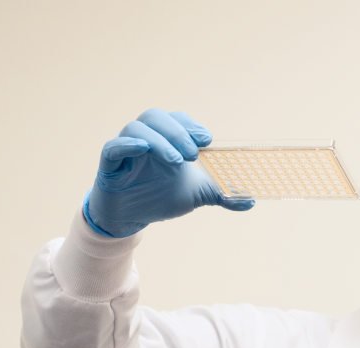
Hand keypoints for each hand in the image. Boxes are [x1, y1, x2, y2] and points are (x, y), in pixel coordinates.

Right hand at [83, 109, 254, 237]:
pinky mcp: (108, 165)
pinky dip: (127, 145)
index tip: (207, 141)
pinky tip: (143, 149)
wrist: (131, 220)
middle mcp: (145, 139)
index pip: (177, 119)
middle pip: (156, 116)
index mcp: (165, 139)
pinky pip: (112, 147)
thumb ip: (221, 194)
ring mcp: (126, 150)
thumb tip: (250, 201)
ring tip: (176, 161)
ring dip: (159, 140)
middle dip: (177, 131)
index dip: (191, 125)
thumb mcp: (196, 195)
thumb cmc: (159, 197)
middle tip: (194, 153)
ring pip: (136, 128)